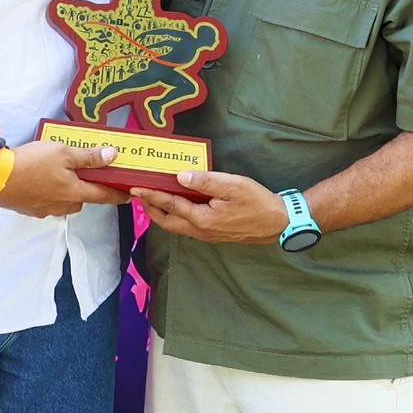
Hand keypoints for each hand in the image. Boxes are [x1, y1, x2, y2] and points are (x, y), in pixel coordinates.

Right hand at [0, 138, 130, 216]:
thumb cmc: (33, 162)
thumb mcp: (63, 152)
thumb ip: (89, 156)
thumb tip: (114, 156)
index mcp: (75, 192)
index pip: (103, 196)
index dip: (117, 195)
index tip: (129, 196)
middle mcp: (64, 206)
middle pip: (82, 199)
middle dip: (86, 189)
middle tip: (85, 174)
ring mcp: (46, 210)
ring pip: (64, 202)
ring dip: (67, 191)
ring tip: (60, 174)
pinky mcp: (31, 210)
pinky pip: (48, 203)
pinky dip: (49, 193)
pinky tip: (41, 181)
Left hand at [132, 169, 287, 242]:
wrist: (278, 223)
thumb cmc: (257, 202)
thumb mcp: (232, 185)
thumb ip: (205, 181)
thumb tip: (180, 177)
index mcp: (202, 218)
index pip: (170, 205)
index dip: (151, 195)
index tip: (135, 188)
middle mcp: (201, 230)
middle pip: (167, 222)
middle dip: (150, 208)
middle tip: (138, 196)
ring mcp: (207, 235)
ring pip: (177, 227)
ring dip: (162, 214)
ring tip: (152, 200)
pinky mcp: (214, 234)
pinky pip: (187, 227)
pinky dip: (176, 217)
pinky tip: (177, 207)